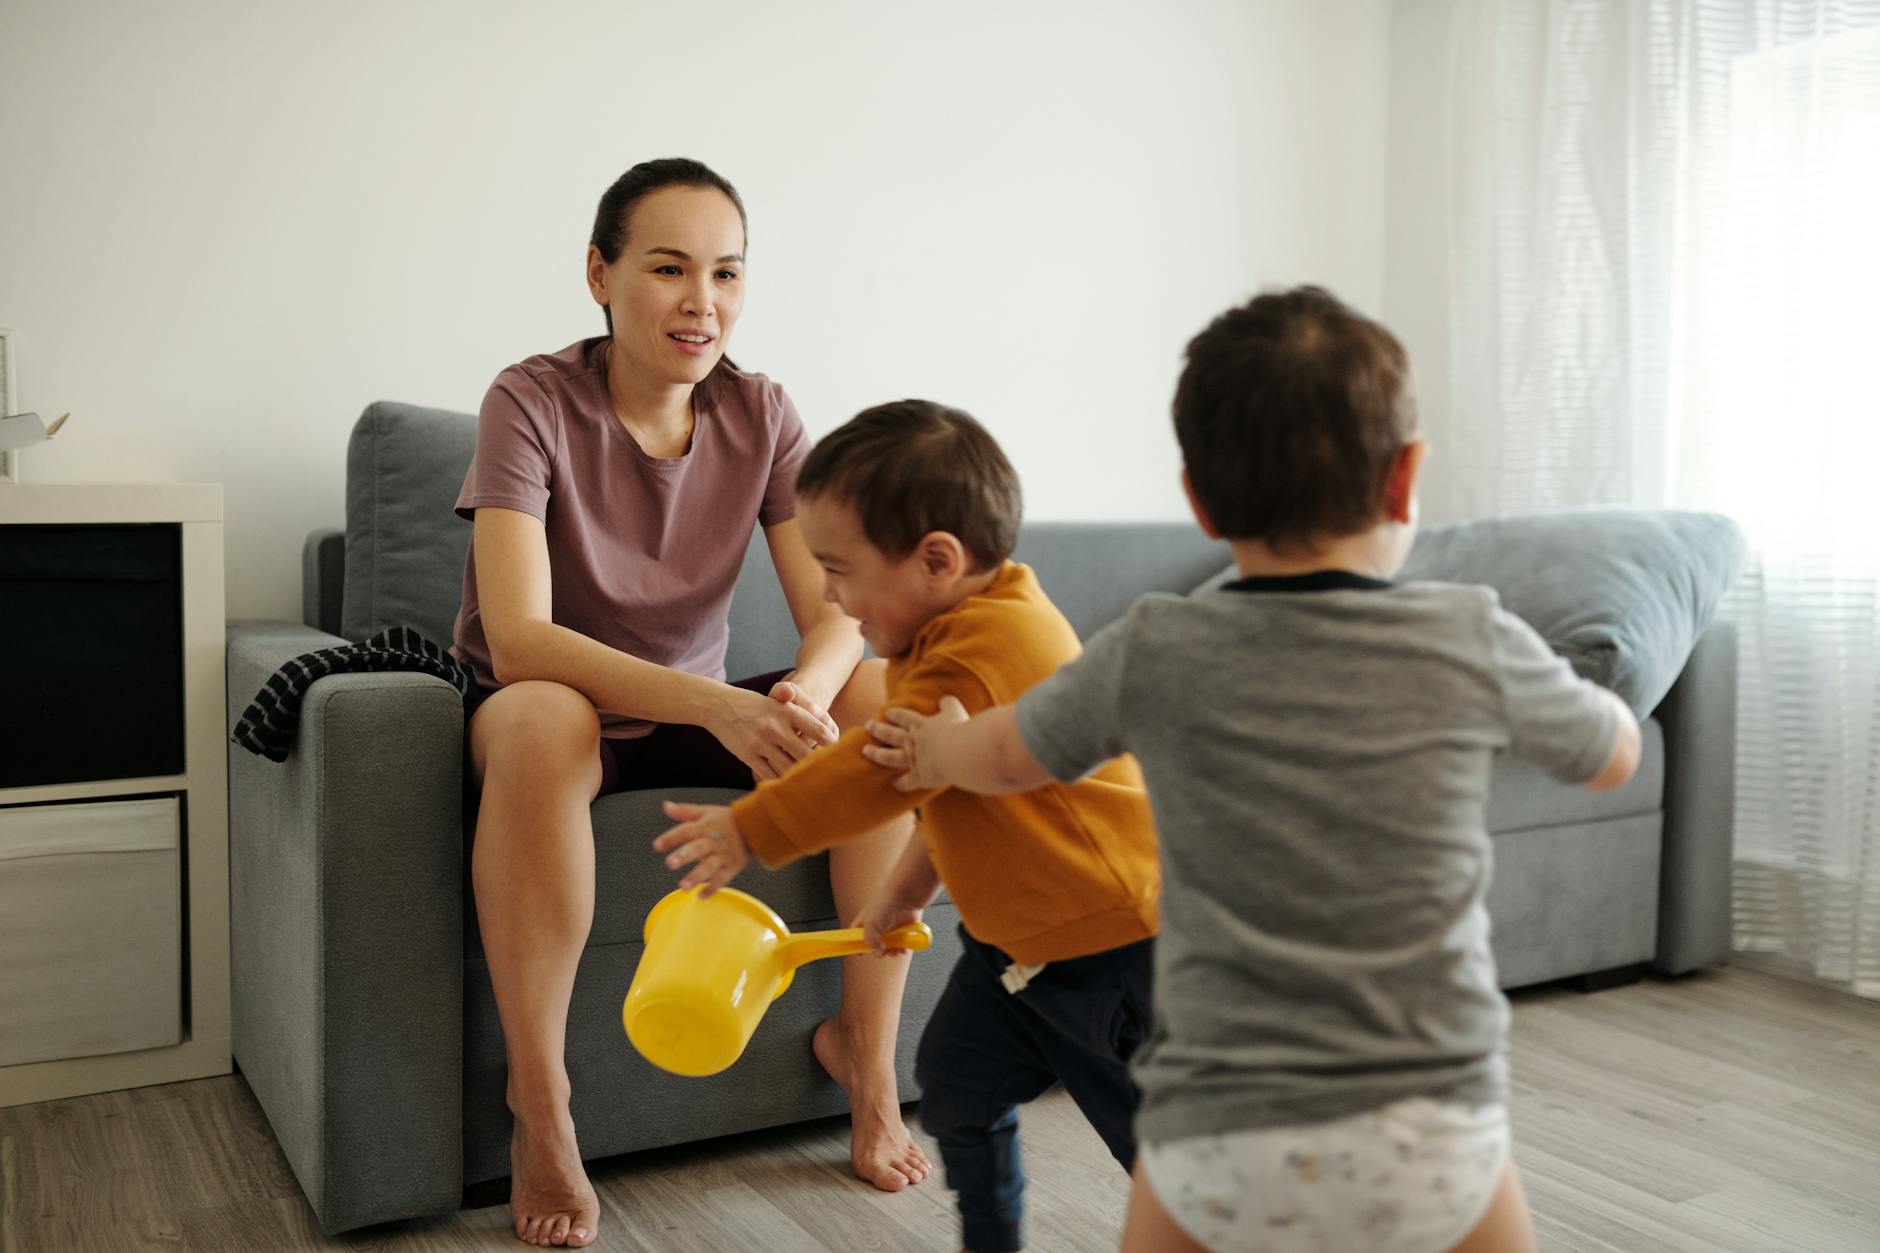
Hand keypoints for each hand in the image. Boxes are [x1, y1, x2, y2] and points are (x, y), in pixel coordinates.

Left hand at [653, 802, 750, 896]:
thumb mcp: (705, 811)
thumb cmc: (726, 820)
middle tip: (670, 864)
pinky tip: (701, 896)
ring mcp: (723, 855)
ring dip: (696, 876)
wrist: (754, 827)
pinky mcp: (732, 866)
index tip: (657, 846)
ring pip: (709, 866)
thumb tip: (666, 806)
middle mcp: (712, 841)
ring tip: (683, 886)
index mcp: (704, 827)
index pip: (685, 831)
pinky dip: (712, 888)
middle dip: (684, 856)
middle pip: (697, 848)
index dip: (671, 838)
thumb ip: (684, 811)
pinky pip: (722, 879)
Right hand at [709, 684, 838, 781]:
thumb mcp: (779, 704)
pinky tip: (789, 787)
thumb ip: (800, 717)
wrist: (720, 706)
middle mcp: (775, 726)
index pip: (819, 729)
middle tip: (832, 776)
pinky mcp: (748, 756)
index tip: (841, 753)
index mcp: (787, 711)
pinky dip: (780, 782)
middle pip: (806, 753)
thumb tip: (827, 734)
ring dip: (800, 778)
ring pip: (788, 767)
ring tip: (813, 786)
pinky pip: (768, 775)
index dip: (833, 744)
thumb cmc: (756, 706)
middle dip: (819, 766)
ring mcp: (760, 742)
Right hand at [852, 897, 925, 957]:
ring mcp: (892, 928)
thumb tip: (879, 952)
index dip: (857, 944)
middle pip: (874, 945)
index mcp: (865, 922)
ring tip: (894, 951)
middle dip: (878, 952)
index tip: (859, 953)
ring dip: (891, 952)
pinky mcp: (904, 930)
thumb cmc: (884, 906)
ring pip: (889, 947)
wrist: (905, 897)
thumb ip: (870, 941)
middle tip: (881, 952)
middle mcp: (878, 926)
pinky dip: (903, 949)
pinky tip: (903, 948)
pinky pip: (902, 944)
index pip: (856, 935)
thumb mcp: (870, 925)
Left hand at [862, 695, 970, 790]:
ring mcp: (913, 759)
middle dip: (879, 729)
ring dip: (878, 754)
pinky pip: (906, 781)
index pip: (905, 718)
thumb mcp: (955, 711)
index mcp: (922, 725)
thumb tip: (945, 700)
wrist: (958, 752)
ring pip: (890, 756)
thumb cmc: (959, 729)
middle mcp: (913, 741)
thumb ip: (949, 704)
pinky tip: (894, 784)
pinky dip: (900, 783)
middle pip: (891, 734)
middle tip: (868, 725)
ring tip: (866, 751)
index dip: (896, 715)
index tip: (887, 713)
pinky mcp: (919, 776)